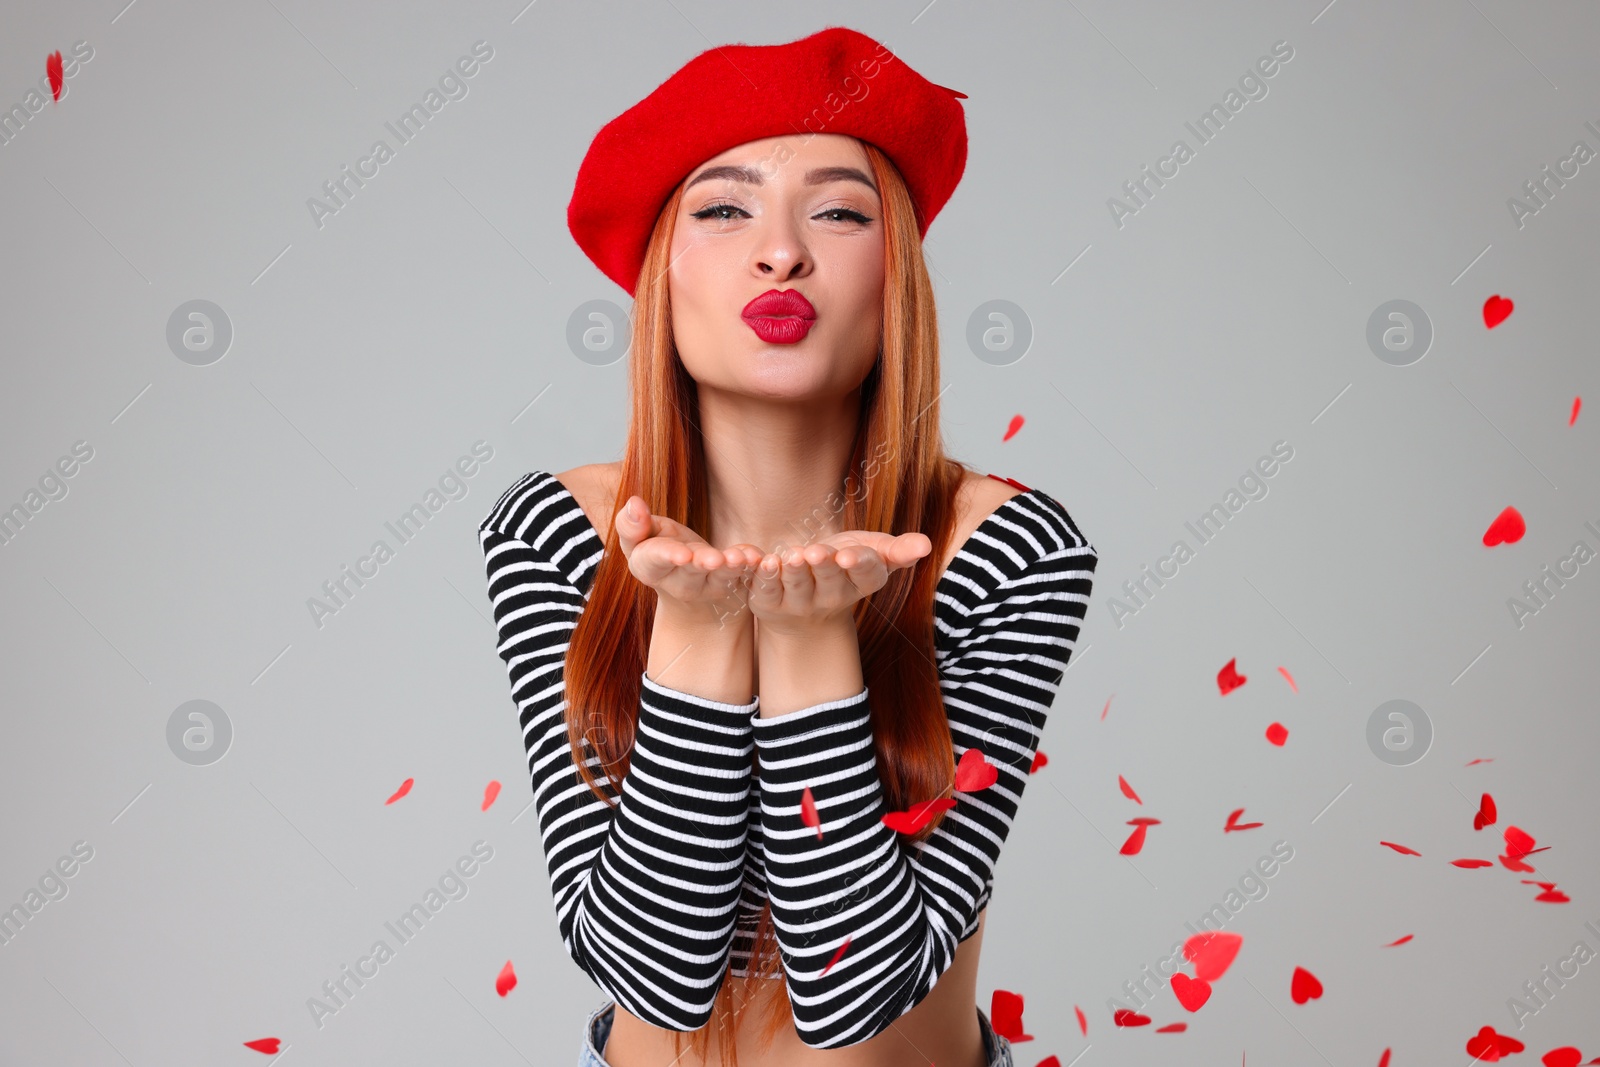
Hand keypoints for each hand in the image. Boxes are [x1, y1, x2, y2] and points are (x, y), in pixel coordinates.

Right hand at [613, 495, 763, 623]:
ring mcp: (708, 586)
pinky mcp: (732, 582)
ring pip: (719, 579)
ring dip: (730, 568)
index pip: (654, 562)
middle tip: (714, 559)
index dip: (668, 557)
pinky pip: (744, 576)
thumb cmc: (659, 546)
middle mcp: (679, 583)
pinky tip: (756, 556)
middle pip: (689, 574)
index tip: (682, 554)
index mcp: (650, 568)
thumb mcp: (641, 535)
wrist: (688, 575)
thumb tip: (634, 503)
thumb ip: (632, 524)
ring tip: (739, 558)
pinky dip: (750, 565)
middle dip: (701, 565)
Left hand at [748, 530, 931, 634]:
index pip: (866, 575)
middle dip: (824, 566)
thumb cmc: (844, 567)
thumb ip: (897, 550)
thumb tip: (926, 544)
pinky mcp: (768, 602)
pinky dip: (760, 575)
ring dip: (792, 572)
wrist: (805, 607)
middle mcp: (831, 597)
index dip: (859, 565)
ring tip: (789, 557)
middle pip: (830, 581)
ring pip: (796, 586)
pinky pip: (763, 590)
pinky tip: (758, 560)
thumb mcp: (871, 554)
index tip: (851, 556)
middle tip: (816, 553)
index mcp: (860, 583)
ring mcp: (799, 603)